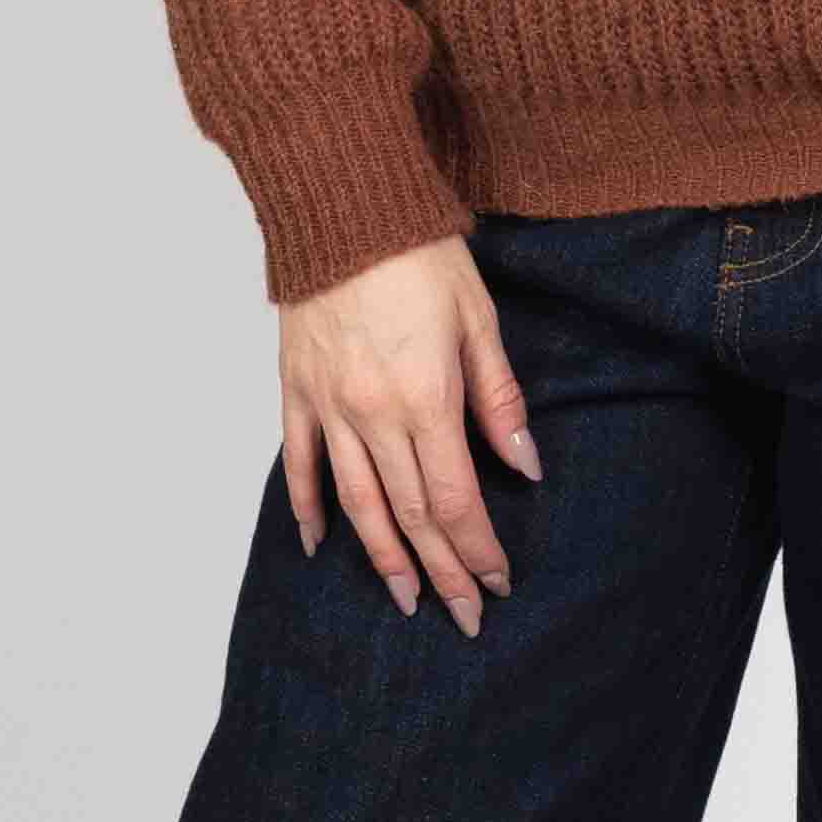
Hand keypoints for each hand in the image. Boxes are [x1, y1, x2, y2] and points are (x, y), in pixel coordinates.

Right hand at [279, 233, 543, 629]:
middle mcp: (373, 415)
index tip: (497, 581)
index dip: (477, 549)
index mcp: (426, 399)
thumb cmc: (418, 255)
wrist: (341, 206)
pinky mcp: (296, 390)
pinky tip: (319, 544)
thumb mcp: (478, 320)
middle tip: (462, 615)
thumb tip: (525, 464)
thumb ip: (499, 398)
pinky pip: (302, 463)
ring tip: (404, 598)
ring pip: (357, 503)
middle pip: (409, 514)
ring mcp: (329, 406)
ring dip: (382, 558)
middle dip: (441, 571)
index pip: (455, 498)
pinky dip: (308, 507)